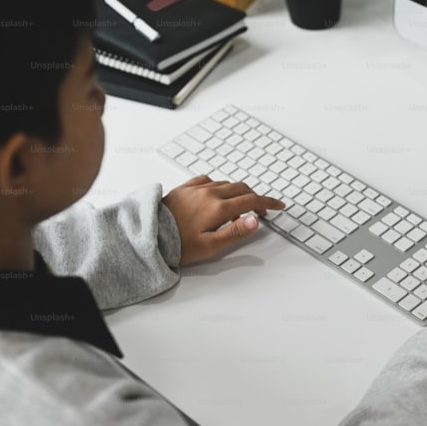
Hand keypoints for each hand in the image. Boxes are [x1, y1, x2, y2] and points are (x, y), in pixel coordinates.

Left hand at [161, 175, 284, 265]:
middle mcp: (209, 193)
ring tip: (239, 206)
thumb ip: (236, 231)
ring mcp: (196, 188)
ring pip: (226, 183)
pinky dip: (219, 185)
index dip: (268, 203)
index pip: (252, 200)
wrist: (147, 235)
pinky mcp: (184, 188)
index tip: (279, 205)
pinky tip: (217, 193)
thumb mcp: (211, 245)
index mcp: (219, 208)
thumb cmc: (178, 245)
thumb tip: (256, 220)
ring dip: (238, 192)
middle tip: (260, 211)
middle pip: (241, 188)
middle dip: (255, 198)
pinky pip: (207, 180)